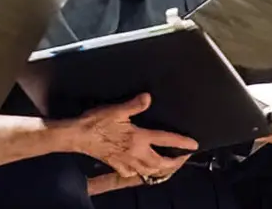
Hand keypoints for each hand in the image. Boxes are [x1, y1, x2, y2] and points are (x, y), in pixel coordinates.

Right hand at [70, 93, 198, 177]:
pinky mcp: (117, 166)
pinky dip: (142, 173)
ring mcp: (126, 162)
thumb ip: (134, 105)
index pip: (166, 140)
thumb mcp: (116, 110)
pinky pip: (134, 174)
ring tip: (169, 165)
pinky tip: (142, 169)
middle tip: (183, 158)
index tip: (194, 145)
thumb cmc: (96, 122)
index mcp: (138, 138)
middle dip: (175, 163)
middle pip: (161, 163)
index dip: (182, 142)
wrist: (77, 136)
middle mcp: (136, 153)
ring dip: (162, 170)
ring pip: (150, 171)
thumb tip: (148, 97)